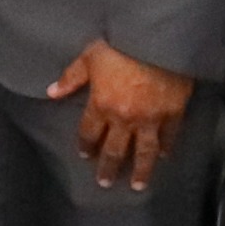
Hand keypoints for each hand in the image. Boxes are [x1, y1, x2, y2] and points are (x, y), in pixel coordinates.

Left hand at [48, 38, 198, 190]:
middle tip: (105, 183)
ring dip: (140, 170)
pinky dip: (167, 147)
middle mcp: (124, 118)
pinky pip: (170, 136)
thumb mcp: (89, 57)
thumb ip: (71, 77)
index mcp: (101, 105)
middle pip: (114, 149)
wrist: (158, 40)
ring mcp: (150, 119)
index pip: (90, 133)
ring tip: (137, 185)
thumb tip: (51, 92)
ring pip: (143, 151)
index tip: (86, 155)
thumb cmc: (120, 45)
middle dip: (108, 167)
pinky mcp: (173, 114)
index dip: (86, 145)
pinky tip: (164, 157)